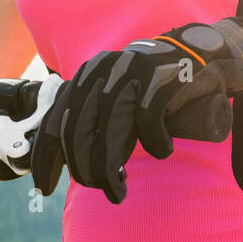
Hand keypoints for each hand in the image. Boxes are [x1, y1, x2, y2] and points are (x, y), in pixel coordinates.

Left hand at [30, 17, 242, 203]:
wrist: (198, 52)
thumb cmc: (151, 84)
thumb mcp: (115, 92)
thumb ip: (91, 114)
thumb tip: (68, 158)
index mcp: (87, 74)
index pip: (56, 120)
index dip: (46, 157)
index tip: (44, 187)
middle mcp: (104, 69)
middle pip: (80, 130)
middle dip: (84, 169)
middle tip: (99, 189)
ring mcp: (133, 71)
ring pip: (111, 130)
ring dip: (110, 168)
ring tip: (118, 189)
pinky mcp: (162, 77)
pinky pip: (149, 120)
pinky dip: (155, 143)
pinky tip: (162, 150)